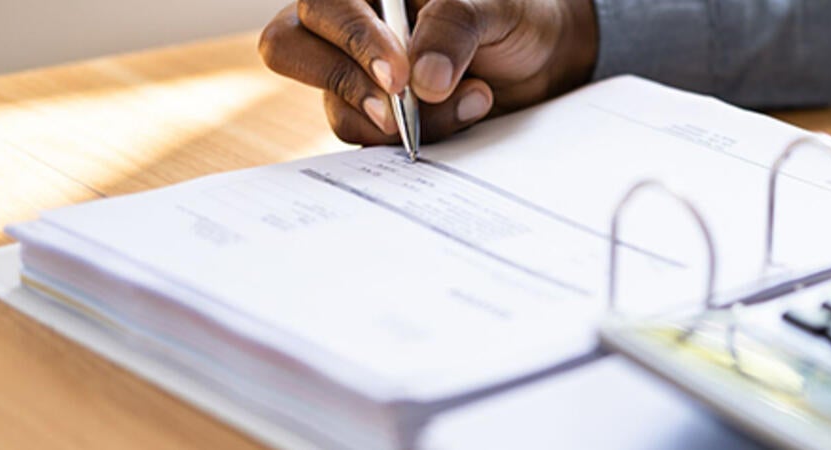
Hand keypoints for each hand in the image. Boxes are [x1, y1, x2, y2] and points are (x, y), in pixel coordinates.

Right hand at [257, 0, 597, 144]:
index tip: (399, 77)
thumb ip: (454, 28)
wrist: (541, 59)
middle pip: (289, 48)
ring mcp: (355, 73)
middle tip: (400, 108)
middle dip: (347, 82)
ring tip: (475, 98)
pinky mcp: (376, 116)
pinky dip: (420, 138)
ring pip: (337, 106)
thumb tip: (421, 83)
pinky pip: (370, 139)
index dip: (352, 40)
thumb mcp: (495, 8)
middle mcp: (348, 25)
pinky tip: (467, 115)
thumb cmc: (511, 16)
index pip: (325, 5)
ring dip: (401, 119)